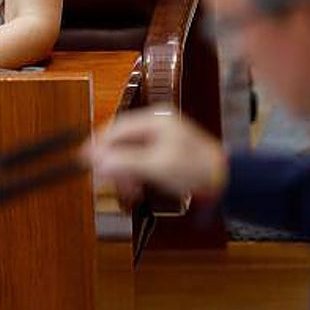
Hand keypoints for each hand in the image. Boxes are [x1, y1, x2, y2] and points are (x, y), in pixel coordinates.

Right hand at [85, 105, 228, 204]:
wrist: (224, 180)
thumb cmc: (196, 169)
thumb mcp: (157, 165)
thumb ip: (126, 162)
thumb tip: (98, 162)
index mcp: (155, 120)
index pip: (117, 128)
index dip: (99, 144)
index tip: (85, 159)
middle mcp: (156, 125)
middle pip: (121, 140)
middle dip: (112, 162)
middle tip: (103, 180)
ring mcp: (160, 138)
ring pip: (128, 152)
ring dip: (123, 172)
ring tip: (127, 189)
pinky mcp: (164, 153)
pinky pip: (139, 160)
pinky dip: (134, 174)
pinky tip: (136, 188)